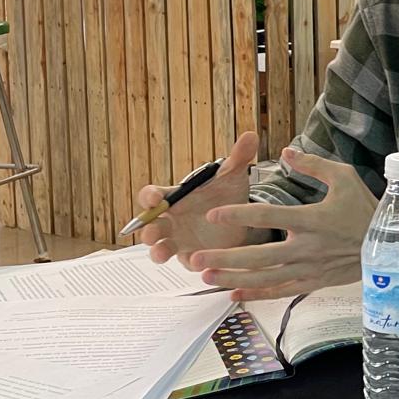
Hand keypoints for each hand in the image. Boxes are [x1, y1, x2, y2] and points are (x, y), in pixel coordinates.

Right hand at [141, 131, 260, 269]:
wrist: (242, 219)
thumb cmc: (228, 194)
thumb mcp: (233, 176)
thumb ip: (238, 157)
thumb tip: (250, 135)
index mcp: (174, 197)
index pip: (152, 195)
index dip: (150, 197)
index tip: (156, 198)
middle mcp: (171, 220)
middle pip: (150, 225)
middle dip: (148, 229)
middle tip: (152, 233)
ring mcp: (179, 239)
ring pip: (160, 248)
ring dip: (158, 251)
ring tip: (162, 254)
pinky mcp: (193, 256)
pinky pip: (186, 262)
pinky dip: (190, 263)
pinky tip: (196, 264)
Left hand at [187, 147, 378, 301]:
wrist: (392, 246)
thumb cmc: (366, 208)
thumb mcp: (345, 178)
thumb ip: (313, 166)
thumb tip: (286, 151)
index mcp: (311, 219)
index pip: (267, 217)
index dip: (238, 215)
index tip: (213, 213)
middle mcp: (306, 247)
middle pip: (258, 255)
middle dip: (225, 256)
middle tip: (195, 256)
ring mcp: (309, 268)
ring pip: (265, 277)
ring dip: (233, 277)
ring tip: (206, 275)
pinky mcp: (314, 282)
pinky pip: (281, 292)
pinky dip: (257, 294)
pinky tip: (233, 294)